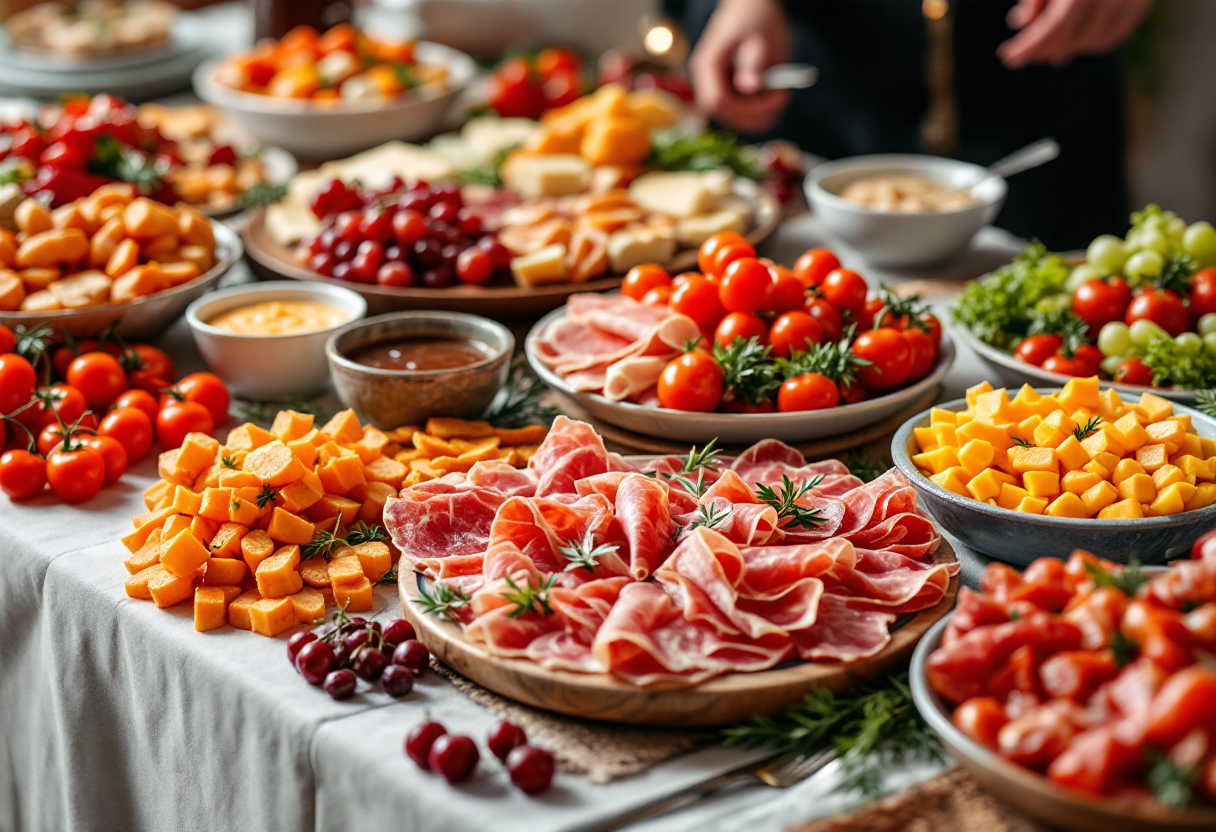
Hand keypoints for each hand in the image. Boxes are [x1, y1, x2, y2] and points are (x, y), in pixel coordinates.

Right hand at [688, 0, 790, 133]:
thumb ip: (753, 62)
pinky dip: (755, 112)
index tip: (776, 97)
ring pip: (729, 116)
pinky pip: (735, 111)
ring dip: (756, 115)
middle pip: (721, 113)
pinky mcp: (724, 88)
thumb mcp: (759, 38)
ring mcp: (712, 85)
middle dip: (753, 115)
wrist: (750, 5)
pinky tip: (773, 98)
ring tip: (780, 96)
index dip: (746, 108)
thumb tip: (749, 87)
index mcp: (707, 65)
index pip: (716, 101)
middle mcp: (704, 79)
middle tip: (782, 98)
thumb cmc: (755, 17)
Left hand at [998, 0, 1152, 68]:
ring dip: (1069, 47)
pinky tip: (1075, 42)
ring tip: (1049, 49)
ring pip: (1097, 40)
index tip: (1009, 57)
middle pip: (1075, 35)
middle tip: (1027, 54)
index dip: (1031, 44)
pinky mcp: (1144, 3)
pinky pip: (1116, 34)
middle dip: (1047, 48)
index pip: (1056, 23)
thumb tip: (1021, 22)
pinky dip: (1093, 42)